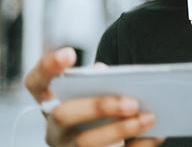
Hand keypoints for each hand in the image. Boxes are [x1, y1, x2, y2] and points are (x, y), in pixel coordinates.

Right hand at [26, 48, 160, 145]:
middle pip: (62, 116)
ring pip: (85, 142)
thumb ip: (99, 82)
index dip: (48, 68)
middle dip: (97, 106)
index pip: (36, 82)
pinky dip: (138, 145)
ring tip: (148, 117)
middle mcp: (54, 130)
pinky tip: (155, 134)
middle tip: (131, 101)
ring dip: (120, 129)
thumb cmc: (104, 116)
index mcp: (50, 105)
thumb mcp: (95, 97)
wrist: (109, 145)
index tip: (70, 53)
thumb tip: (110, 77)